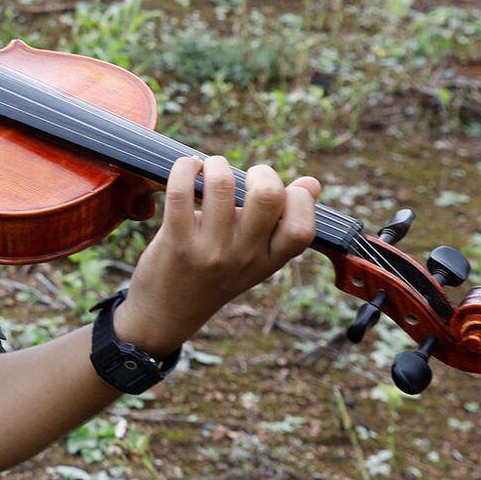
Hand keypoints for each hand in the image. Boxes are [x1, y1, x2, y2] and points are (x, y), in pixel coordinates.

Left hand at [112, 155, 320, 354]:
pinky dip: (185, 168)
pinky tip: (188, 168)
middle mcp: (244, 257)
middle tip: (247, 177)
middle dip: (261, 172)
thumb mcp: (255, 259)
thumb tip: (312, 184)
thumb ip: (281, 224)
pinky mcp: (176, 242)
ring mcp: (210, 251)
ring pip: (221, 186)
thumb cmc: (215, 276)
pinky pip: (181, 193)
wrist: (168, 314)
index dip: (299, 198)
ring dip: (217, 164)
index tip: (282, 191)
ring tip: (211, 169)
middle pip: (267, 196)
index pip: (302, 227)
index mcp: (269, 261)